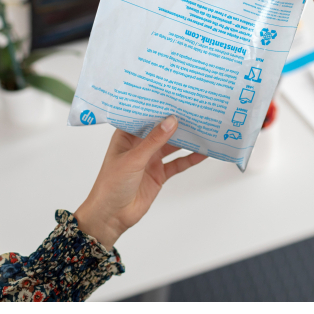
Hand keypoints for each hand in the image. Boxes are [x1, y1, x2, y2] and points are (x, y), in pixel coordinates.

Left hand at [74, 116, 206, 248]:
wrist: (112, 216)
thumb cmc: (110, 185)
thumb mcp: (133, 159)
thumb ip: (154, 141)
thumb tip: (171, 121)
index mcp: (127, 137)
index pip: (144, 117)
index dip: (158, 107)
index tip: (174, 97)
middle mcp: (139, 146)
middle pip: (161, 130)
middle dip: (176, 122)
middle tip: (194, 110)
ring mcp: (150, 160)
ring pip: (172, 145)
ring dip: (185, 139)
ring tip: (203, 127)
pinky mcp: (159, 174)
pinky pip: (178, 163)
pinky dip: (190, 158)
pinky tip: (203, 152)